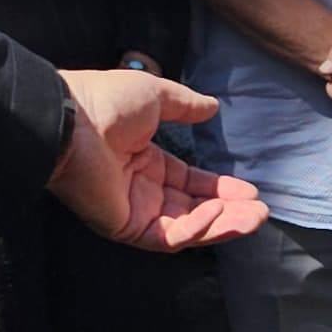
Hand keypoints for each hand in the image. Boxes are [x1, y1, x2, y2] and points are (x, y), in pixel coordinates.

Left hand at [48, 68, 267, 251]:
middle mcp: (140, 190)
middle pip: (193, 210)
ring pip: (186, 228)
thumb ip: (185, 105)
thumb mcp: (155, 95)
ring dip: (222, 225)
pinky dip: (195, 228)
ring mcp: (133, 211)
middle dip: (229, 213)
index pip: (189, 183)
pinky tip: (216, 212)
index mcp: (144, 161)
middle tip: (261, 213)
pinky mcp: (126, 227)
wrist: (70, 118)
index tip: (250, 191)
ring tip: (254, 219)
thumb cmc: (104, 102)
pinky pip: (168, 236)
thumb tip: (213, 106)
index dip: (220, 188)